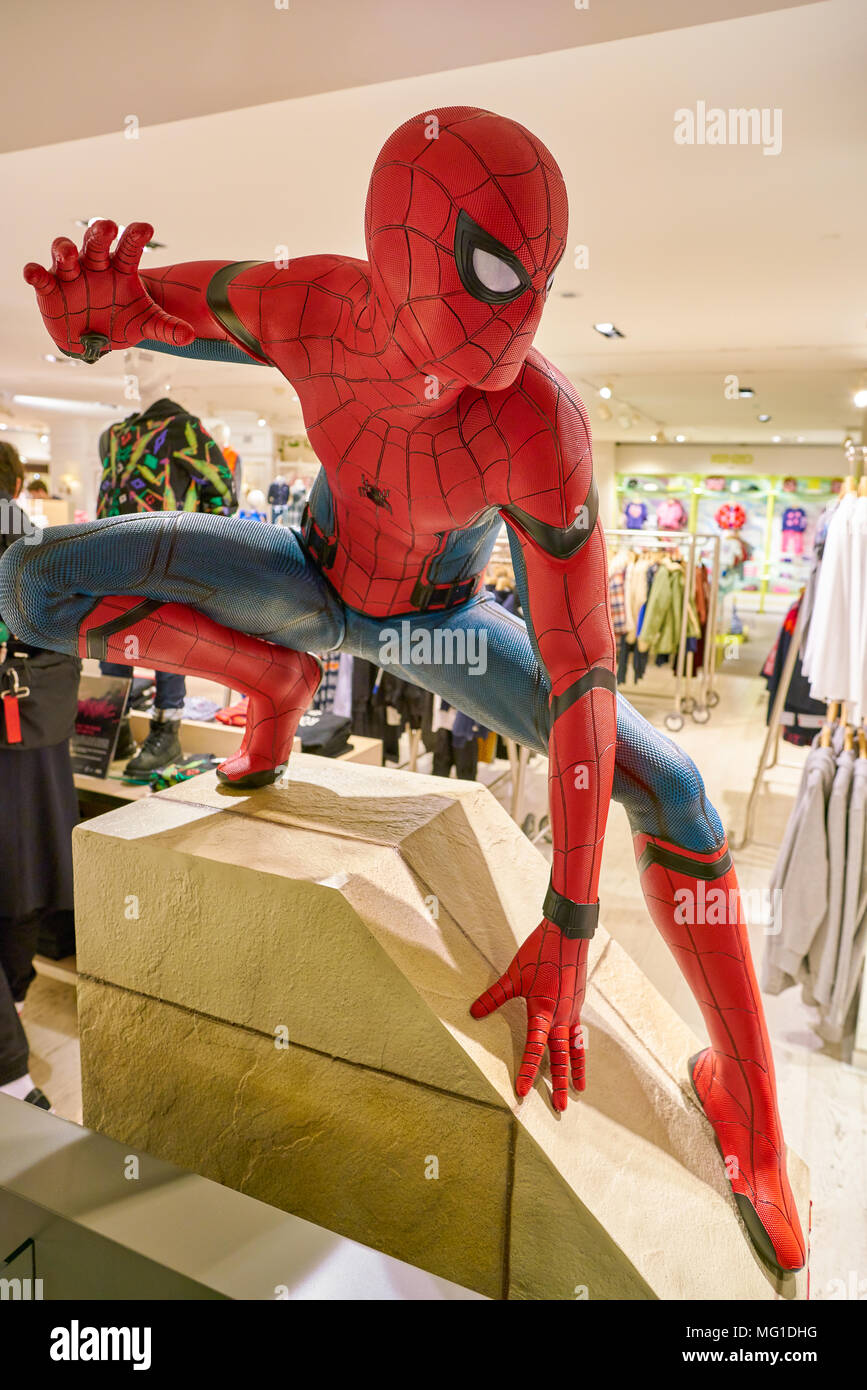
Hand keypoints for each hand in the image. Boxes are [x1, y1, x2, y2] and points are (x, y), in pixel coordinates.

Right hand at [23, 220, 193, 361]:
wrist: (96, 339)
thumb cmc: (123, 322)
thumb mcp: (147, 324)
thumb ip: (167, 327)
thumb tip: (190, 336)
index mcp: (120, 268)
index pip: (129, 247)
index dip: (135, 237)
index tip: (145, 228)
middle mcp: (95, 265)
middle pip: (96, 243)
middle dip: (100, 234)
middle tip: (107, 227)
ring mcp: (71, 274)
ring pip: (64, 253)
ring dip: (64, 249)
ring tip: (68, 253)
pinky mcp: (50, 288)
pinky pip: (40, 276)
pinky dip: (34, 273)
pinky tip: (32, 273)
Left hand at [471, 919, 588, 1110]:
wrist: (568, 933)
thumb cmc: (540, 952)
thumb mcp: (513, 975)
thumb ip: (494, 997)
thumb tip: (473, 1013)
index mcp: (544, 1012)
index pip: (534, 1049)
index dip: (526, 1071)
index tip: (522, 1092)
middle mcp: (562, 1016)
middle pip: (561, 1057)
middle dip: (559, 1083)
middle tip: (561, 1108)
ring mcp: (574, 1011)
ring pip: (575, 1047)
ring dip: (576, 1069)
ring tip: (580, 1089)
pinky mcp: (579, 1003)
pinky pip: (580, 1032)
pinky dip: (581, 1048)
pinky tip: (579, 1053)